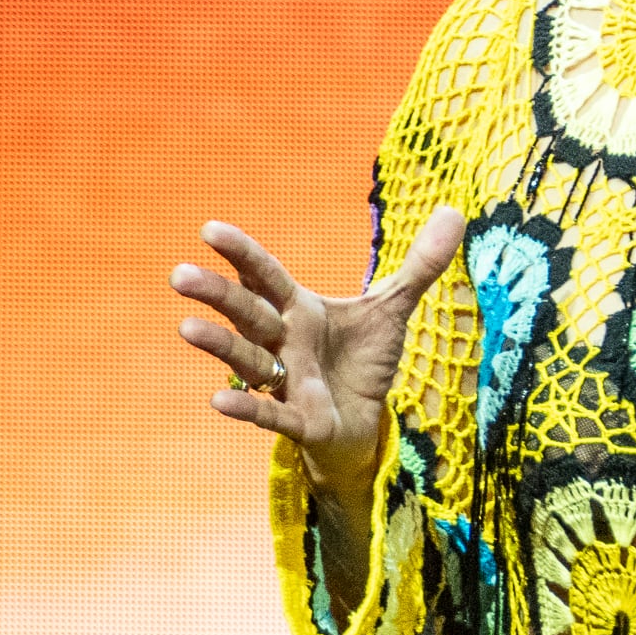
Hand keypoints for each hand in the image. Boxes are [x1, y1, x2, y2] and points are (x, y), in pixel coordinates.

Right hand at [173, 209, 465, 499]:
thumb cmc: (362, 362)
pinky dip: (246, 409)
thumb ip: (419, 265)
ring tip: (187, 328)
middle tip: (179, 274)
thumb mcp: (393, 309)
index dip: (242, 254)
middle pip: (248, 314)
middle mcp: (284, 343)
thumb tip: (456, 211)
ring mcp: (286, 383)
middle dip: (217, 295)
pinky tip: (217, 401)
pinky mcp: (300, 421)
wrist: (365, 423)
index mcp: (299, 311)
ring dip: (219, 346)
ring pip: (248, 361)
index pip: (266, 277)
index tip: (210, 229)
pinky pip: (269, 416)